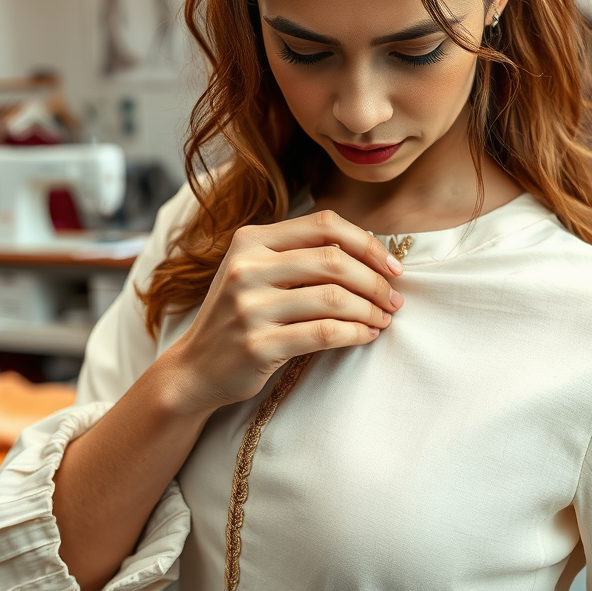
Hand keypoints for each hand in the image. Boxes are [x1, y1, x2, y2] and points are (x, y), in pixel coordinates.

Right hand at [163, 210, 404, 413]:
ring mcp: (249, 307)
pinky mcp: (257, 345)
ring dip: (370, 310)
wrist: (196, 368)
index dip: (367, 242)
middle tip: (395, 299)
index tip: (392, 266)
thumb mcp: (257, 272)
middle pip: (333, 260)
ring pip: (333, 298)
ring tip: (384, 319)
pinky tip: (367, 335)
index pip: (324, 224)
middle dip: (375, 281)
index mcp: (250, 240)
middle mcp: (246, 268)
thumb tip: (372, 251)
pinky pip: (324, 333)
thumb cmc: (240, 316)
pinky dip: (356, 333)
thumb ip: (300, 254)